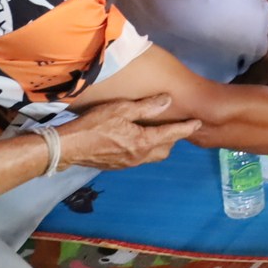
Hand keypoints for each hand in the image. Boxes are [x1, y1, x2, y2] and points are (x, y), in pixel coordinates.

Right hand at [55, 94, 200, 170]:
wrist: (69, 147)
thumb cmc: (94, 125)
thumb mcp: (121, 109)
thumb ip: (146, 106)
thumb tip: (168, 100)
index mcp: (143, 142)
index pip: (172, 135)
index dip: (186, 128)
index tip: (198, 123)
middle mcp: (139, 156)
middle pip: (165, 149)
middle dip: (173, 138)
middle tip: (174, 125)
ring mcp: (128, 164)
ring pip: (153, 156)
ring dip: (159, 145)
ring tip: (157, 131)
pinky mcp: (118, 166)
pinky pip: (140, 158)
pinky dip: (146, 149)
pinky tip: (137, 139)